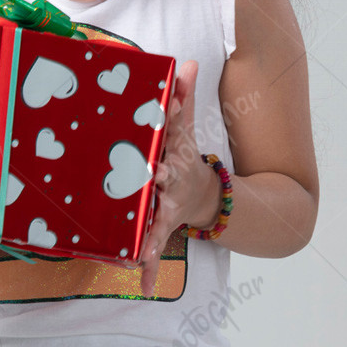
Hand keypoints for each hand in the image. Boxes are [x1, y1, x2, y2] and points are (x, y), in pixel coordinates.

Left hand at [138, 60, 220, 295]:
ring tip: (141, 252)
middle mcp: (172, 182)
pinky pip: (155, 249)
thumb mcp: (183, 126)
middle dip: (159, 181)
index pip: (171, 141)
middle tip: (153, 179)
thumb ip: (183, 95)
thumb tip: (190, 61)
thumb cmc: (181, 154)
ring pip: (159, 222)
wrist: (205, 195)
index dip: (166, 135)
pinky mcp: (162, 228)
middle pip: (165, 181)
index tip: (162, 135)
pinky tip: (143, 284)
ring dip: (152, 236)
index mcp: (174, 154)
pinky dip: (150, 266)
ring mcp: (169, 208)